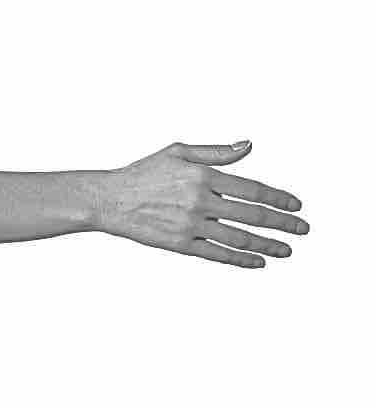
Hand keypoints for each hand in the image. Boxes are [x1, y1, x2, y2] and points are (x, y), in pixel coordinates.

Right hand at [97, 141, 308, 267]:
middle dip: (282, 224)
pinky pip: (216, 255)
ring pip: (238, 238)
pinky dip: (240, 260)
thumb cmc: (142, 173)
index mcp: (202, 176)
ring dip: (267, 245)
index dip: (278, 198)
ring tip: (286, 250)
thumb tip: (248, 146)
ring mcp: (190, 226)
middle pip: (252, 215)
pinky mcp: (180, 245)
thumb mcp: (178, 151)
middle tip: (302, 229)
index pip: (251, 188)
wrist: (110, 200)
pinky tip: (257, 262)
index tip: (296, 206)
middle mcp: (200, 201)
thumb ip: (215, 151)